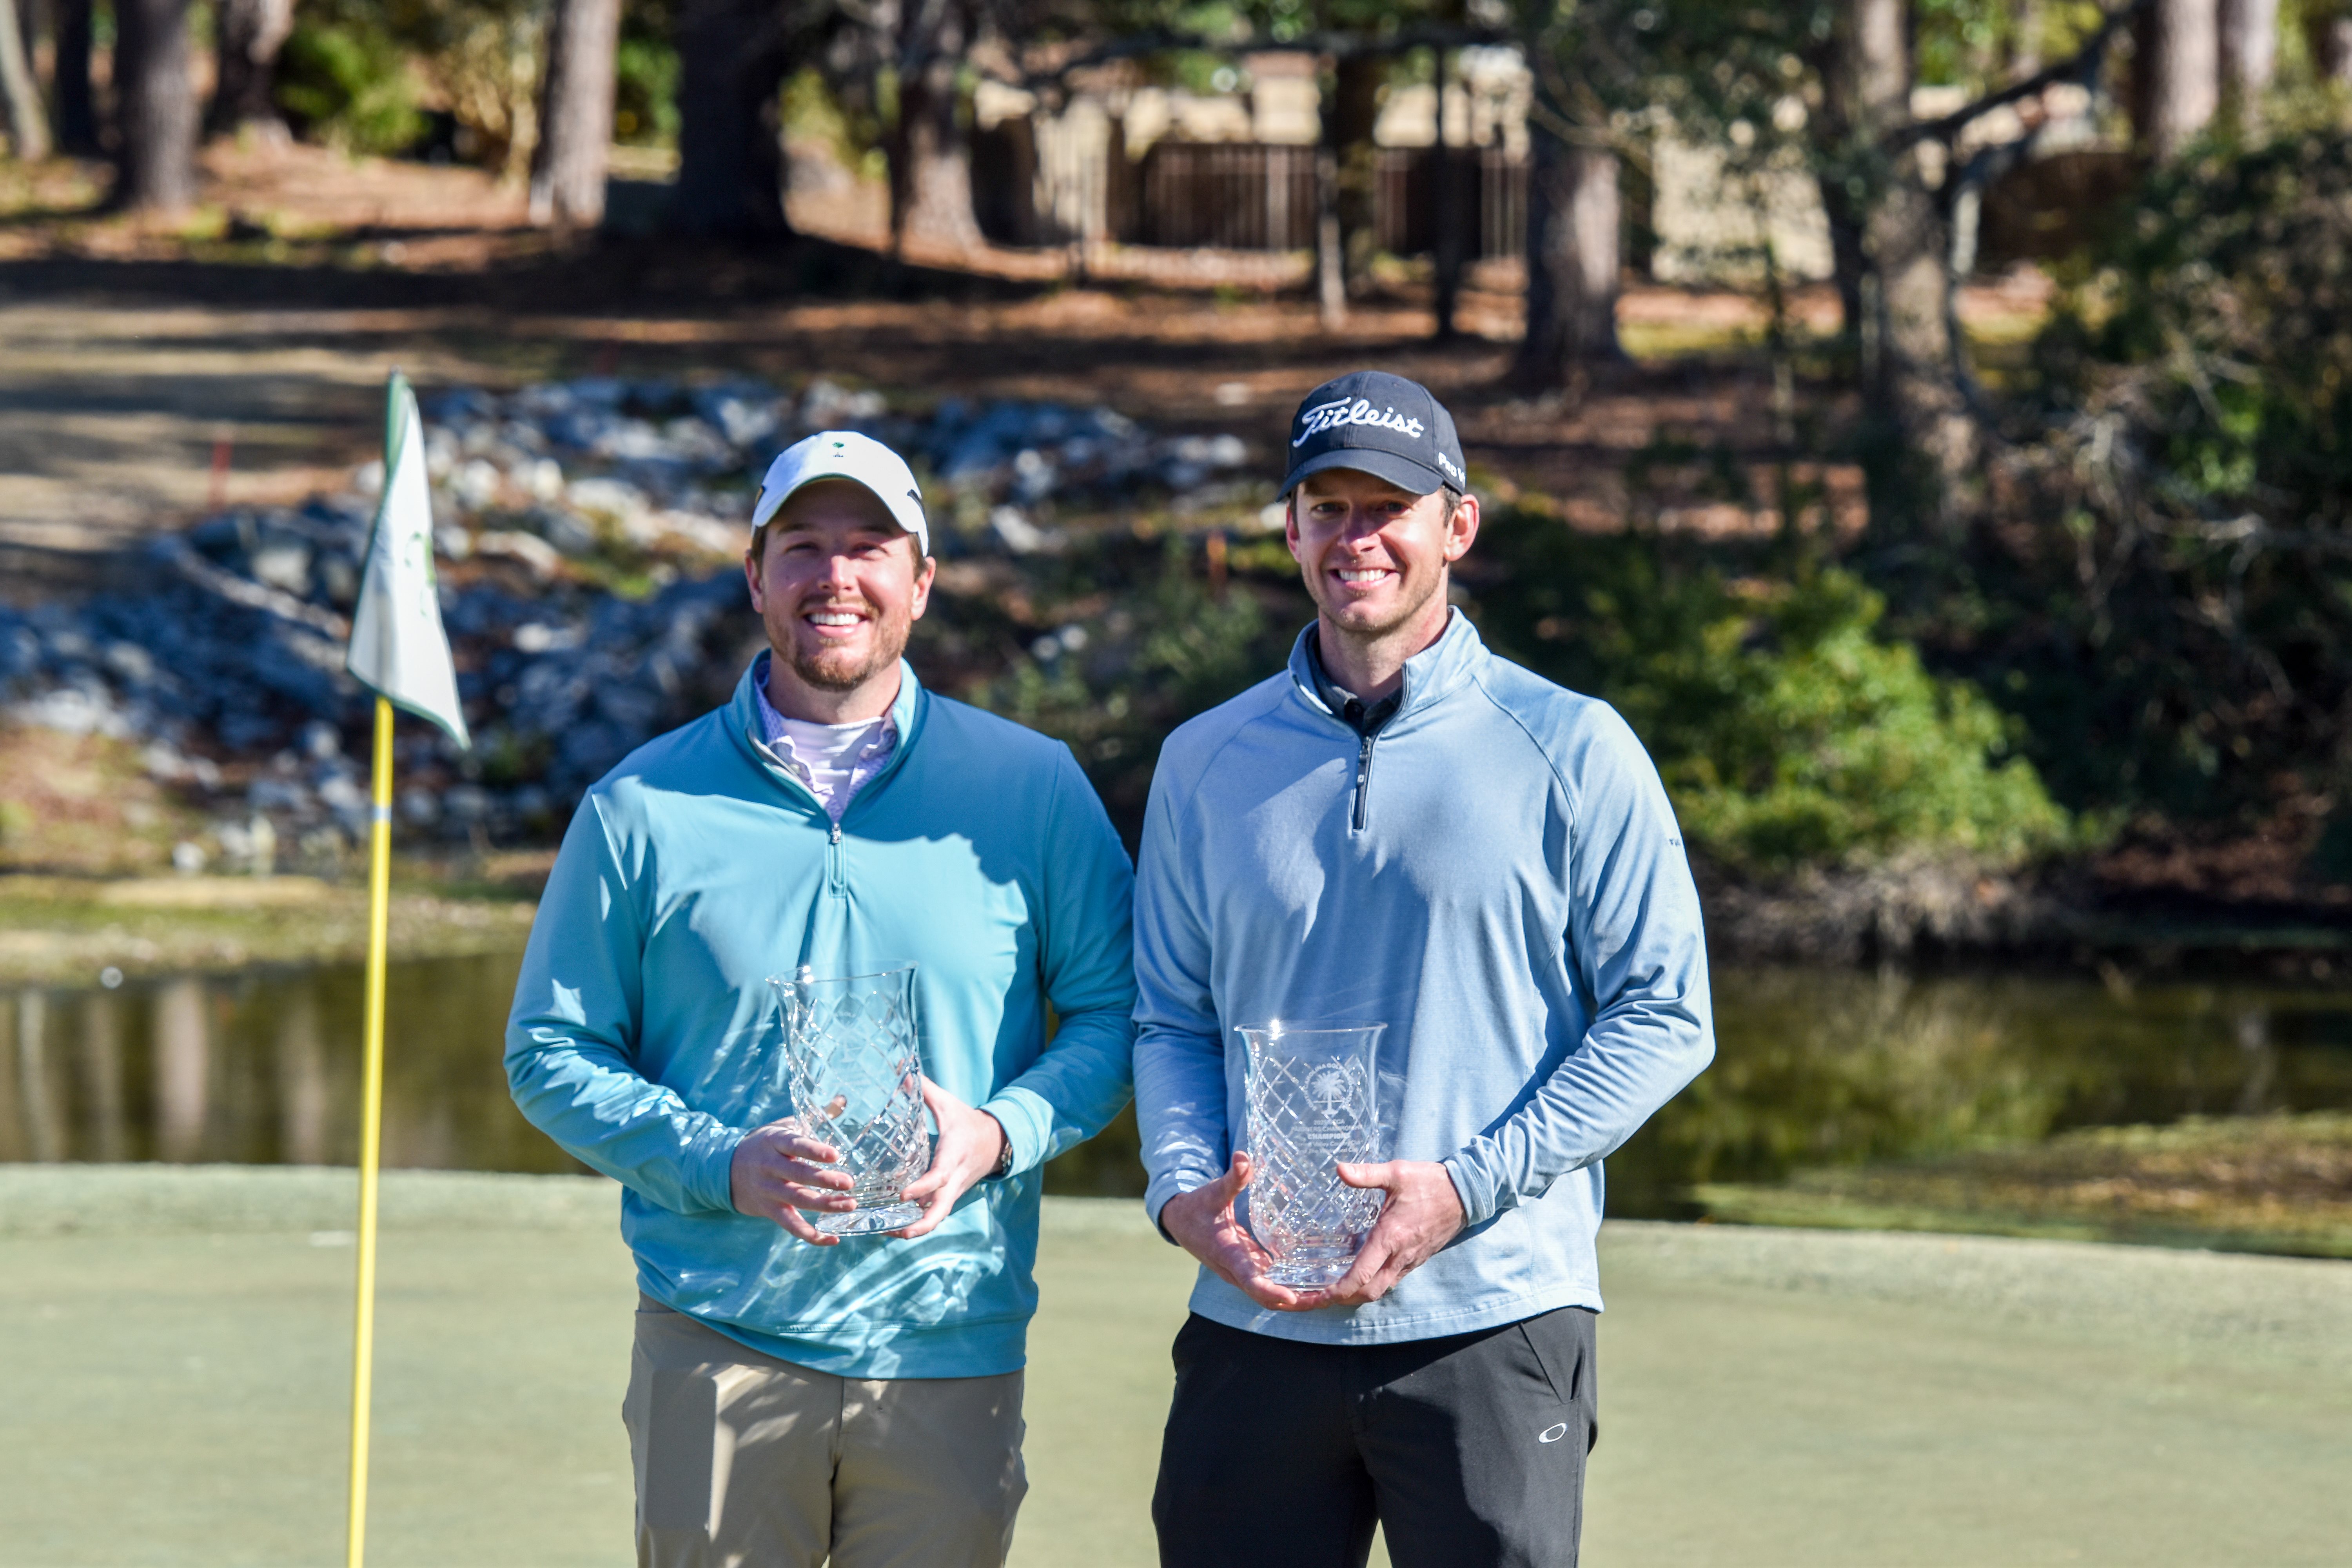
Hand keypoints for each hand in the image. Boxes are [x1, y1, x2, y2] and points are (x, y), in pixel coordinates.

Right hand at [730, 1116, 855, 1245]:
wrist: (726, 1170)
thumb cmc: (765, 1144)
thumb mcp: (782, 1127)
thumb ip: (813, 1116)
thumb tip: (842, 1099)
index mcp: (774, 1142)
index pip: (794, 1145)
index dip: (813, 1150)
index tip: (834, 1154)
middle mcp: (770, 1167)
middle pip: (798, 1175)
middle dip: (824, 1180)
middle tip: (849, 1183)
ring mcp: (769, 1191)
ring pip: (797, 1200)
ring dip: (824, 1205)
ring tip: (849, 1205)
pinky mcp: (770, 1210)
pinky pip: (791, 1225)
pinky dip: (810, 1235)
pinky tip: (832, 1238)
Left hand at [891, 1077, 1006, 1239]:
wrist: (995, 1141)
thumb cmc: (966, 1121)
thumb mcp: (948, 1104)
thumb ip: (924, 1089)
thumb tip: (899, 1068)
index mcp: (953, 1155)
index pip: (939, 1176)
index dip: (922, 1188)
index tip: (902, 1195)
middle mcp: (954, 1178)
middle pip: (941, 1210)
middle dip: (922, 1225)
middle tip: (898, 1233)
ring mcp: (953, 1191)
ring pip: (937, 1217)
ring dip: (916, 1229)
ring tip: (887, 1235)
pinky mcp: (949, 1197)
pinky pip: (934, 1214)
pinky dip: (916, 1224)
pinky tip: (892, 1229)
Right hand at [1157, 1151, 1321, 1312]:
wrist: (1180, 1222)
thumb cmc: (1197, 1207)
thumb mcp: (1213, 1192)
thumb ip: (1232, 1178)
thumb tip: (1244, 1158)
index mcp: (1227, 1254)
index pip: (1250, 1280)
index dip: (1271, 1291)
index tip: (1293, 1297)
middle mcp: (1235, 1270)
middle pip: (1266, 1296)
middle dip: (1294, 1302)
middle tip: (1326, 1300)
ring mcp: (1242, 1272)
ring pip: (1269, 1295)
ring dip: (1295, 1300)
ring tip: (1327, 1297)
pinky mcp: (1248, 1267)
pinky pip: (1269, 1285)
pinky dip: (1289, 1289)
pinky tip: (1313, 1284)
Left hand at [1310, 1160, 1465, 1305]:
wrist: (1465, 1193)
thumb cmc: (1430, 1182)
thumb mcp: (1396, 1173)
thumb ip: (1367, 1174)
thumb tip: (1340, 1169)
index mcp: (1390, 1237)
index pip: (1361, 1276)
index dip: (1338, 1291)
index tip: (1319, 1296)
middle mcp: (1400, 1256)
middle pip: (1369, 1293)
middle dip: (1342, 1300)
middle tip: (1318, 1298)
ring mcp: (1410, 1261)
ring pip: (1380, 1290)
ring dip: (1356, 1296)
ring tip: (1333, 1291)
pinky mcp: (1416, 1260)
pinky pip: (1391, 1281)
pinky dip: (1372, 1285)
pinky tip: (1359, 1275)